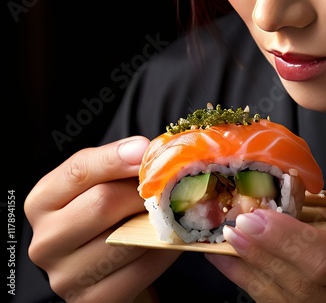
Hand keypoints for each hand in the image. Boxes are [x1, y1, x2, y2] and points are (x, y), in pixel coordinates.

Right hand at [25, 136, 180, 301]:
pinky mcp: (95, 299)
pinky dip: (164, 250)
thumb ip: (117, 166)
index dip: (115, 158)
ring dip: (157, 222)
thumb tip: (147, 151)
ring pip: (125, 238)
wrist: (111, 269)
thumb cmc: (107, 219)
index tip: (145, 149)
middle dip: (142, 193)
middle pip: (103, 202)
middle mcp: (46, 241)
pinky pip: (141, 268)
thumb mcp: (102, 185)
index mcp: (43, 203)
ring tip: (170, 212)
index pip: (78, 171)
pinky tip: (171, 240)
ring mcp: (66, 276)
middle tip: (166, 188)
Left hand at [206, 208, 325, 302]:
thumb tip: (303, 202)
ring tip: (224, 242)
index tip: (258, 215)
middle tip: (234, 224)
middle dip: (261, 251)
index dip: (287, 239)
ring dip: (248, 269)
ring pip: (284, 300)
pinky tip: (232, 266)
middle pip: (298, 282)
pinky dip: (252, 285)